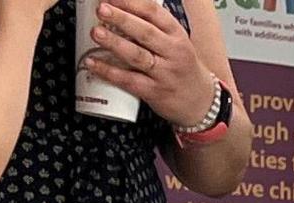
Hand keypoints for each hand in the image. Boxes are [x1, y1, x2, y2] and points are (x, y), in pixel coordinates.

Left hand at [83, 0, 215, 129]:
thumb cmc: (181, 66)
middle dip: (122, 19)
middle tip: (102, 9)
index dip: (132, 3)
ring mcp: (164, 74)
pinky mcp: (155, 92)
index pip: (154, 13)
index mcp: (176, 34)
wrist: (201, 101)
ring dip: (115, 43)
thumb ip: (152, 26)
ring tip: (96, 32)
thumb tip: (119, 9)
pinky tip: (93, 63)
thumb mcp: (175, 42)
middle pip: (146, 32)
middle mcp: (173, 52)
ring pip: (138, 56)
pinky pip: (130, 81)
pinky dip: (109, 72)